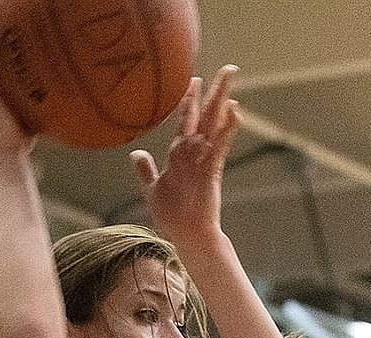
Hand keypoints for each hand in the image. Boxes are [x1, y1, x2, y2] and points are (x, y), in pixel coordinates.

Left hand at [130, 66, 240, 244]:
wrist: (185, 235)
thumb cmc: (170, 216)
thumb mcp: (152, 188)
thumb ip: (145, 170)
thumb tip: (136, 154)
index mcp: (181, 154)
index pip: (186, 120)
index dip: (189, 100)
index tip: (193, 81)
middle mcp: (194, 152)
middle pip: (206, 115)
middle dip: (215, 92)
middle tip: (228, 69)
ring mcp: (204, 159)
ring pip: (215, 124)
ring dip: (222, 101)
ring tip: (232, 80)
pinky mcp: (212, 170)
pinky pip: (220, 146)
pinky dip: (227, 129)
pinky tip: (234, 111)